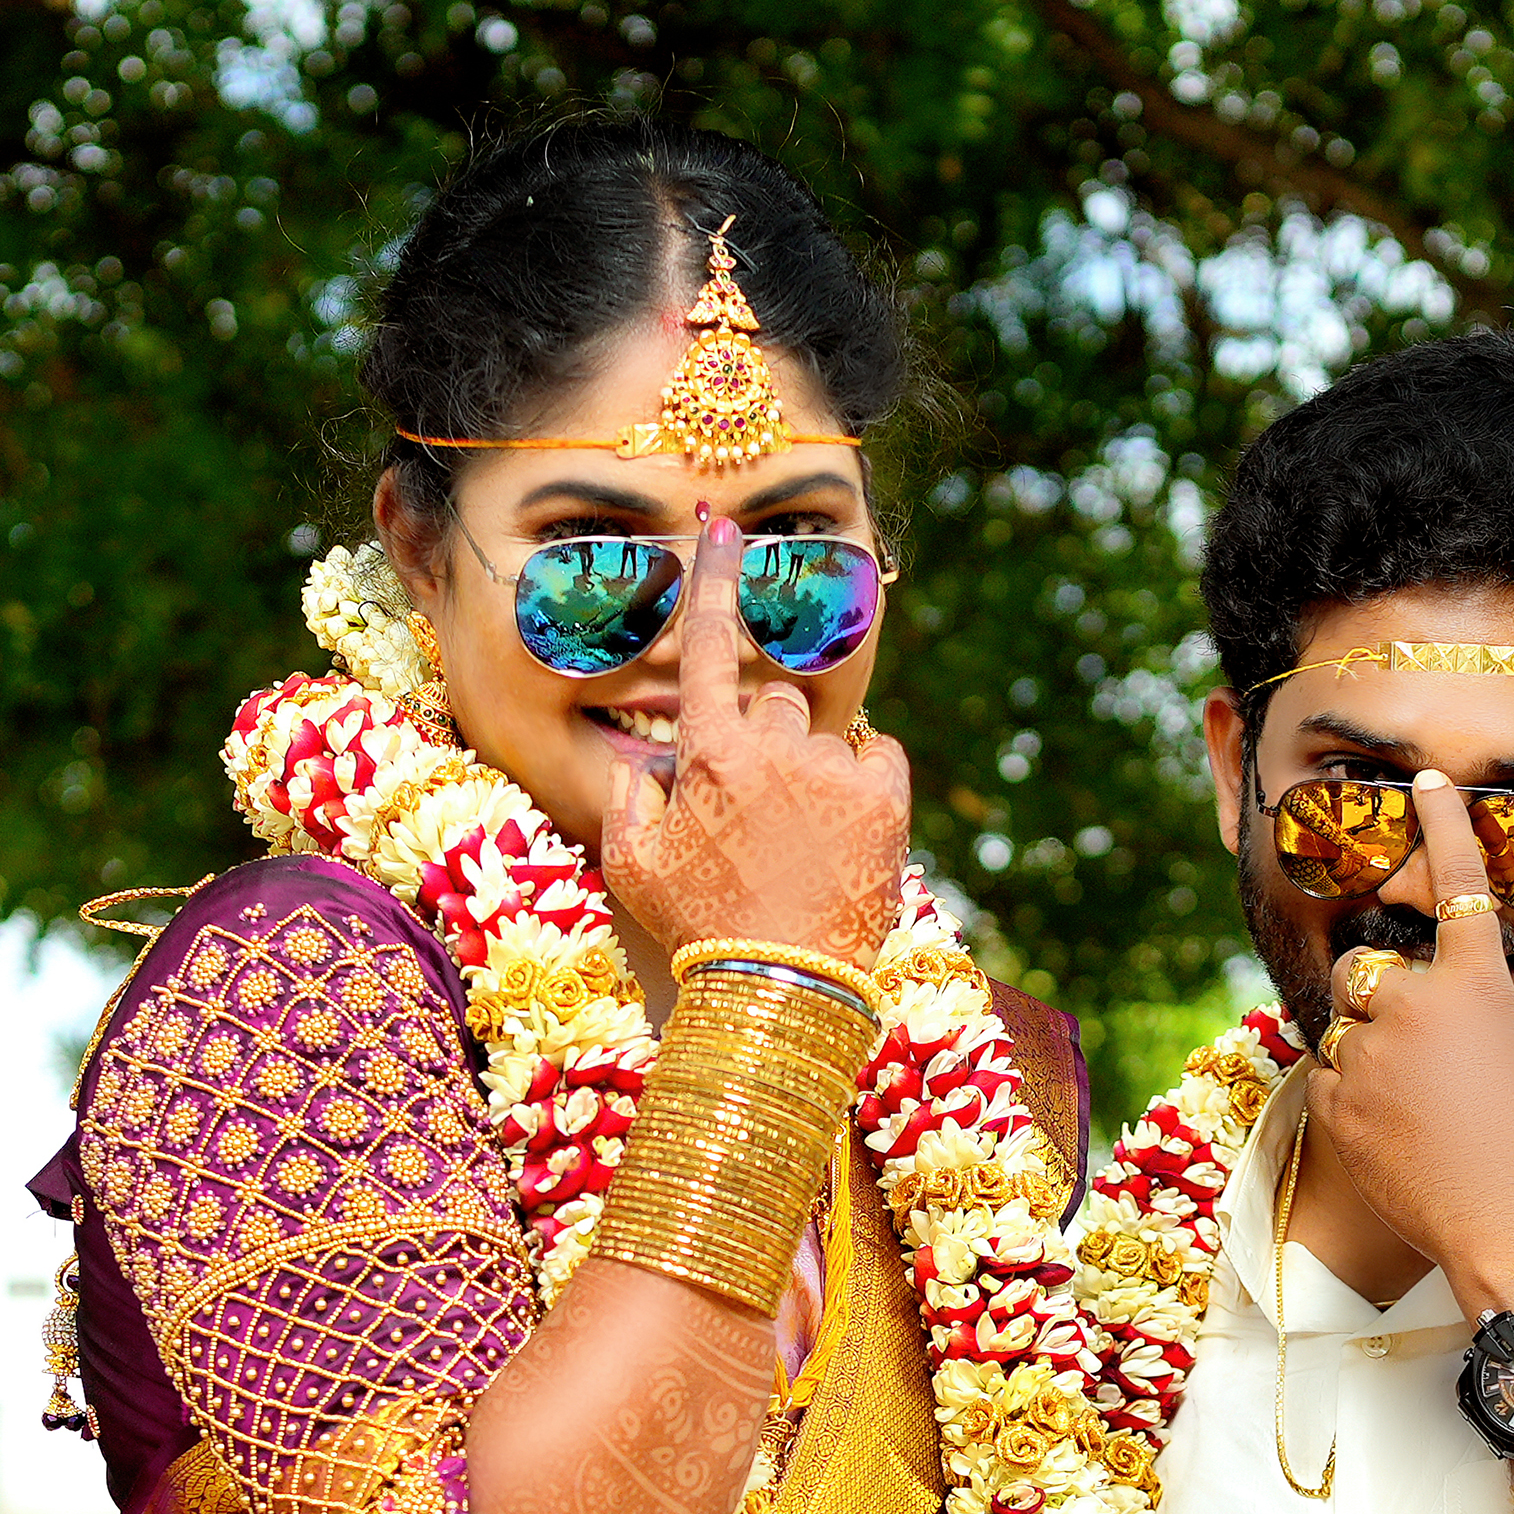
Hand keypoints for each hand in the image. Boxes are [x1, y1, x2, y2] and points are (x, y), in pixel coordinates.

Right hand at [599, 510, 910, 965]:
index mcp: (710, 753)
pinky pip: (880, 756)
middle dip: (760, 742)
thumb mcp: (634, 868)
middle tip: (754, 813)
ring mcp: (836, 771)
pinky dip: (863, 780)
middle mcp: (776, 746)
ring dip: (810, 773)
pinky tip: (843, 828)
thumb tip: (639, 767)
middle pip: (770, 702)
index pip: (707, 644)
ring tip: (800, 844)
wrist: (780, 991)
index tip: (720, 523)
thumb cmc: (698, 930)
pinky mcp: (887, 801)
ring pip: (822, 737)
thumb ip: (627, 802)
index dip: (714, 578)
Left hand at [1305, 773, 1513, 1314]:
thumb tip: (1418, 1018)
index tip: (1426, 780)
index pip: (1456, 885)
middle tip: (1405, 1046)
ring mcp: (1369, 1054)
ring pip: (1339, 1028)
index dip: (1440, 826)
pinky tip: (1391, 1139)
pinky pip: (1323, 1079)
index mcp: (1477, 985)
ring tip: (1410, 1109)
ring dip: (1361, 1052)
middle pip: (1364, 968)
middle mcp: (1416, 1005)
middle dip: (1373, 993)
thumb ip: (1463, 1021)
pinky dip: (1347, 1100)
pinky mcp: (1337, 1104)